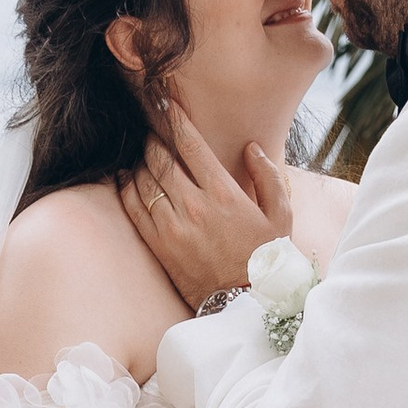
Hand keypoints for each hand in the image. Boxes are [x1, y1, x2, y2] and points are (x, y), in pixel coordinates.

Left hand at [120, 113, 296, 309]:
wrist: (243, 303)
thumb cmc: (265, 258)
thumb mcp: (282, 216)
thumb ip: (268, 177)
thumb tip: (251, 149)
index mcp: (223, 193)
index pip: (190, 144)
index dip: (174, 119)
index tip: (164, 104)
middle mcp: (194, 205)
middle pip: (160, 158)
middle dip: (153, 137)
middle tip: (150, 127)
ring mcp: (172, 226)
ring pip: (143, 179)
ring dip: (139, 161)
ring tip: (141, 152)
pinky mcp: (158, 244)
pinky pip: (133, 207)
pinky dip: (126, 188)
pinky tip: (126, 178)